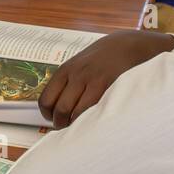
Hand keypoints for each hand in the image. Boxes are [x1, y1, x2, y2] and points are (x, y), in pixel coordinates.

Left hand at [39, 29, 173, 127]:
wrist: (128, 45)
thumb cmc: (102, 60)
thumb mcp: (79, 65)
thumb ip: (67, 84)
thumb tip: (56, 111)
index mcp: (65, 71)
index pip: (45, 100)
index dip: (48, 115)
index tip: (55, 119)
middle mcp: (76, 75)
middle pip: (60, 110)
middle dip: (62, 124)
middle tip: (70, 128)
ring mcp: (92, 80)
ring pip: (76, 113)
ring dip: (78, 125)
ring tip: (83, 127)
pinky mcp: (109, 86)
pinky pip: (95, 110)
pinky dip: (92, 120)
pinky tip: (95, 121)